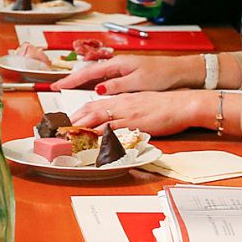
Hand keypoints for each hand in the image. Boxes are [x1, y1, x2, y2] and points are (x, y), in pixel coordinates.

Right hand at [54, 53, 201, 93]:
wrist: (180, 72)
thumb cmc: (161, 75)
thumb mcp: (139, 82)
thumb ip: (118, 85)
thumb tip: (99, 89)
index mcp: (118, 65)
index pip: (89, 72)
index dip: (72, 79)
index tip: (57, 85)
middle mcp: (117, 66)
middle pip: (89, 73)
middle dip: (72, 80)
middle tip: (56, 88)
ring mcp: (121, 71)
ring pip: (95, 77)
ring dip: (81, 84)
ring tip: (68, 91)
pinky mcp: (126, 77)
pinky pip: (104, 81)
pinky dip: (93, 86)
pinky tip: (90, 92)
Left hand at [69, 89, 211, 135]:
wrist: (182, 105)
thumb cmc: (164, 105)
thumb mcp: (140, 103)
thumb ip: (125, 109)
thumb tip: (113, 118)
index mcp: (121, 98)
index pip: (93, 104)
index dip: (78, 112)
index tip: (66, 120)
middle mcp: (121, 104)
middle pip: (91, 110)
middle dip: (74, 121)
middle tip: (59, 131)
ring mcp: (127, 114)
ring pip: (99, 119)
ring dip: (82, 128)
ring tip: (68, 137)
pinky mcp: (136, 124)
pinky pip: (115, 131)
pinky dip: (103, 136)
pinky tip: (94, 142)